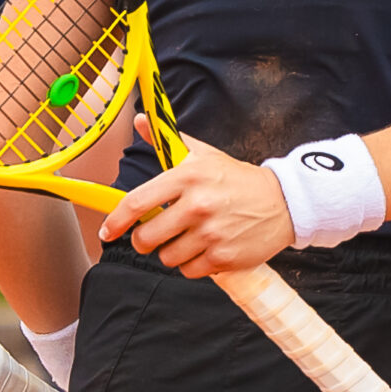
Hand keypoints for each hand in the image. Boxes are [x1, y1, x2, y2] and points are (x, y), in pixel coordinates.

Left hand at [99, 117, 295, 275]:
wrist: (283, 202)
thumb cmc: (236, 179)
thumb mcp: (203, 155)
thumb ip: (167, 141)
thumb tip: (138, 121)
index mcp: (187, 176)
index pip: (138, 202)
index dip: (115, 221)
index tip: (107, 232)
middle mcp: (197, 205)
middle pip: (146, 238)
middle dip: (145, 240)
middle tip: (156, 234)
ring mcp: (210, 233)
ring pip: (167, 257)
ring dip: (172, 252)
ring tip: (189, 237)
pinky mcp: (223, 257)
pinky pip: (189, 271)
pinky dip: (192, 264)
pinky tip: (206, 248)